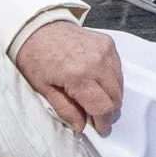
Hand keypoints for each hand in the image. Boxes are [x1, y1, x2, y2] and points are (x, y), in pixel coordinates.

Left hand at [15, 21, 122, 135]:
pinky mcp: (108, 43)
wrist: (37, 27)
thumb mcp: (43, 88)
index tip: (99, 129)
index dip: (103, 123)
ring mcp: (105, 51)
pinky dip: (111, 79)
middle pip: (116, 98)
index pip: (104, 108)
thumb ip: (65, 109)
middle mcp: (97, 63)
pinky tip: (96, 80)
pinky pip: (118, 68)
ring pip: (120, 84)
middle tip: (96, 115)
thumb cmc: (35, 57)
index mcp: (78, 76)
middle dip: (108, 111)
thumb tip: (81, 126)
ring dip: (111, 95)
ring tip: (95, 97)